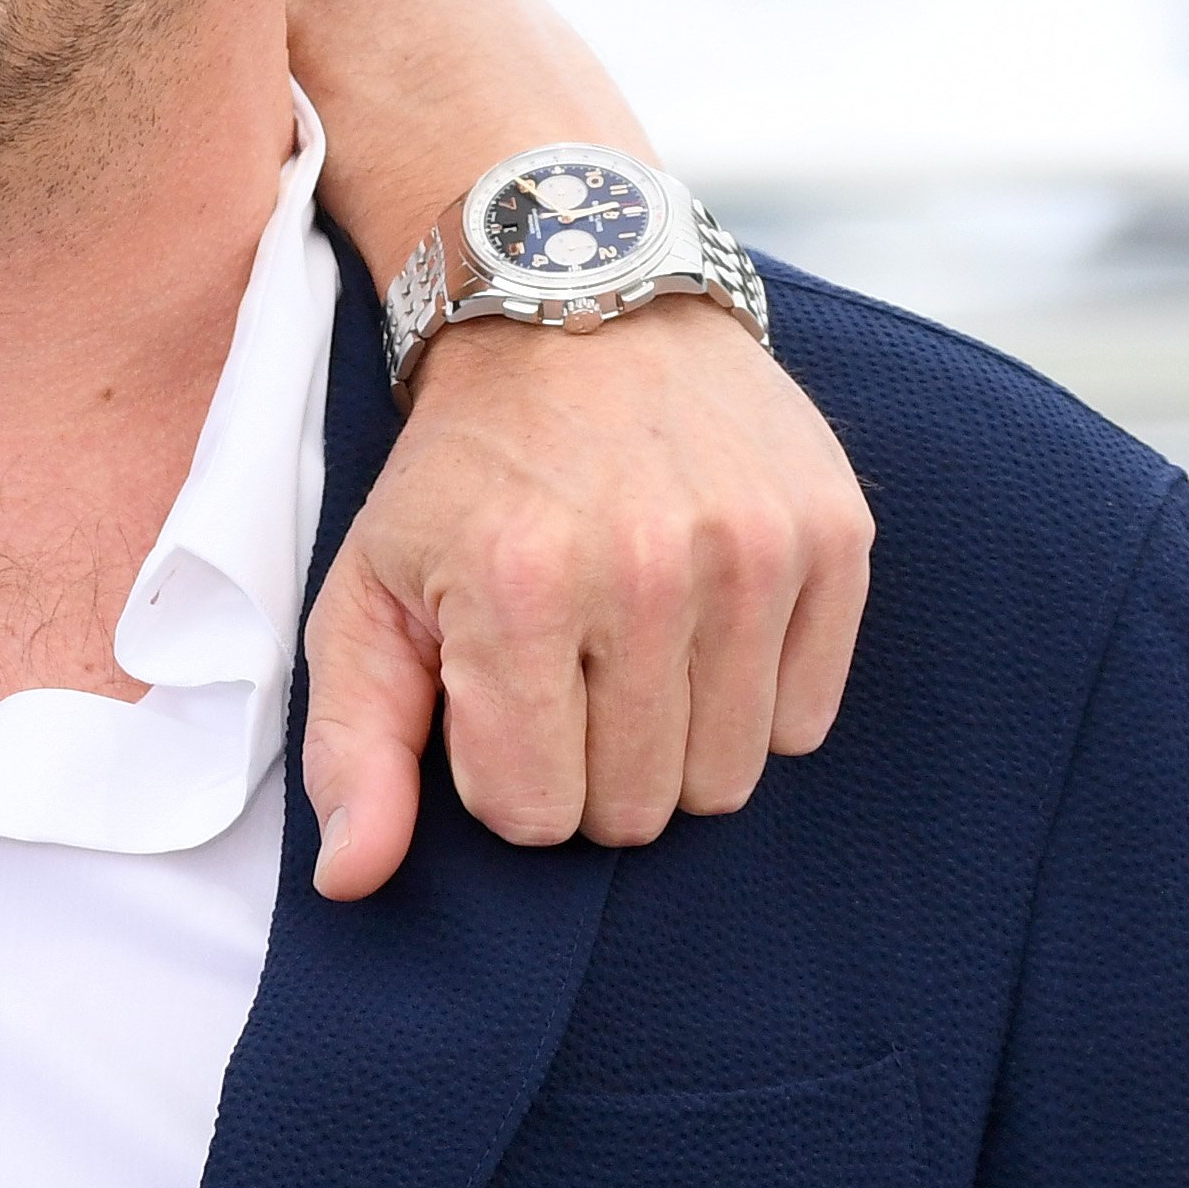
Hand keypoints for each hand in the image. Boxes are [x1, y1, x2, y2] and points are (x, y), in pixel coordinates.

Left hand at [297, 300, 870, 900]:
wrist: (576, 305)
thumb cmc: (459, 475)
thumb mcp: (367, 594)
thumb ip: (354, 747)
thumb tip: (354, 882)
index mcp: (520, 590)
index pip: (534, 814)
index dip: (504, 776)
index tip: (492, 698)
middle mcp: (650, 572)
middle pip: (637, 808)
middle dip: (586, 768)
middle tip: (562, 675)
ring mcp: (756, 553)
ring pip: (730, 778)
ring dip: (672, 744)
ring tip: (627, 652)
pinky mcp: (834, 537)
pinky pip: (806, 720)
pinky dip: (750, 699)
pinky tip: (699, 624)